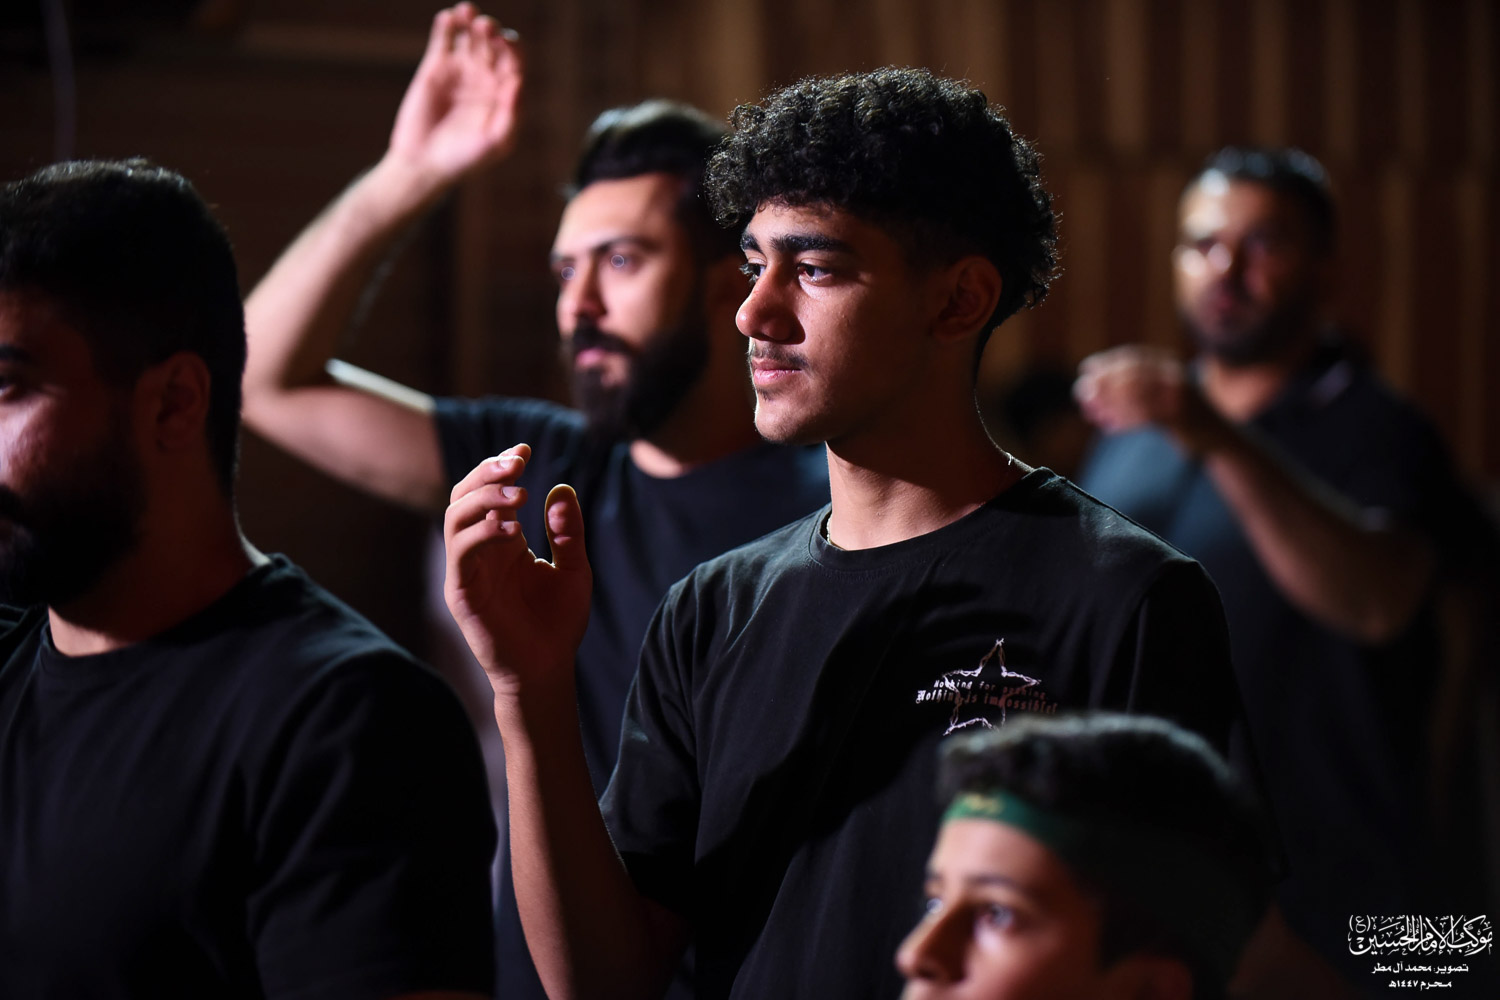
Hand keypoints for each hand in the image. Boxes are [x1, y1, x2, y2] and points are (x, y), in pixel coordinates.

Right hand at [387, 3, 523, 182]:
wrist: (424, 164)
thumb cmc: (464, 160)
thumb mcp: (495, 143)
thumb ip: (510, 114)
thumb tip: (519, 81)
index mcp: (504, 94)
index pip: (514, 62)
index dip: (513, 49)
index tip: (506, 43)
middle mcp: (484, 78)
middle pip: (493, 45)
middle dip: (492, 32)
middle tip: (486, 27)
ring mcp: (460, 71)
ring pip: (469, 37)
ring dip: (470, 21)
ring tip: (467, 12)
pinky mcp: (434, 68)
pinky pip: (443, 41)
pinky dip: (446, 26)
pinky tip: (448, 17)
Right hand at [443, 444, 591, 698]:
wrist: (548, 670)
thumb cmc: (558, 622)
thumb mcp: (574, 569)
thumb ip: (567, 531)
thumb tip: (561, 488)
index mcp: (502, 541)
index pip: (488, 492)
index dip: (500, 466)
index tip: (524, 448)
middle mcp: (479, 551)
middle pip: (465, 496)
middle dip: (487, 472)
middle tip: (518, 461)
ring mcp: (466, 572)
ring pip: (455, 518)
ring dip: (483, 498)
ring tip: (518, 493)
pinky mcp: (461, 594)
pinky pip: (460, 554)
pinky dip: (482, 533)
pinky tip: (512, 528)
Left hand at [1074, 346, 1226, 454]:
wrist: (1217, 434)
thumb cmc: (1182, 413)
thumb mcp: (1161, 392)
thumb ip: (1136, 388)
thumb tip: (1095, 391)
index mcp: (1169, 365)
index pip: (1134, 356)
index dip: (1108, 361)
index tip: (1087, 368)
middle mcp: (1174, 375)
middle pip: (1133, 373)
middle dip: (1104, 382)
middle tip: (1082, 392)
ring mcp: (1179, 396)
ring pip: (1137, 396)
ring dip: (1110, 404)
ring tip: (1091, 412)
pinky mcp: (1180, 417)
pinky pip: (1146, 417)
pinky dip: (1125, 421)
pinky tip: (1109, 427)